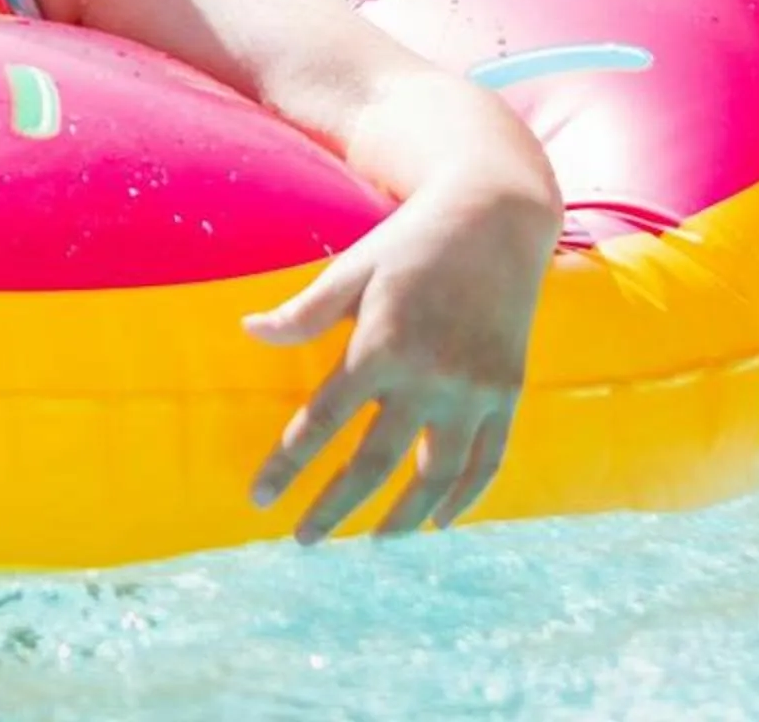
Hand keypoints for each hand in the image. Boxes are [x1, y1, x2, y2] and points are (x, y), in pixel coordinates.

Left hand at [239, 186, 553, 542]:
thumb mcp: (352, 267)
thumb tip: (250, 332)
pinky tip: (441, 520)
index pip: (323, 421)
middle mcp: (430, 375)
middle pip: (375, 461)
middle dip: (335, 507)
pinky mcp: (508, 392)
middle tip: (304, 540)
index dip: (288, 464)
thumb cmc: (412, 240)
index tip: (259, 499)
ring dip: (403, 516)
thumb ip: (304, 312)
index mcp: (381, 344)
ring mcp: (475, 388)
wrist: (497, 217)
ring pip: (436, 474)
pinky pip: (488, 460)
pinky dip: (466, 496)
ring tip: (374, 542)